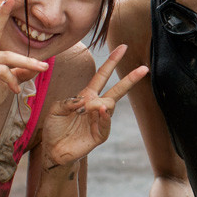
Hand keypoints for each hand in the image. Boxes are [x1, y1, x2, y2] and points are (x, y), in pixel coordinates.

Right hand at [0, 0, 48, 122]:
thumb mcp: (7, 83)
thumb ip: (19, 73)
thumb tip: (36, 67)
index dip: (0, 6)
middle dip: (3, 9)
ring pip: (8, 56)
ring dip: (28, 63)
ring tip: (43, 68)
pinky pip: (2, 71)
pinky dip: (12, 81)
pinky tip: (16, 91)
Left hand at [37, 45, 148, 165]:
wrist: (52, 149)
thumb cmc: (54, 127)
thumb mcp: (56, 109)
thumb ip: (68, 101)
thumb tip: (83, 100)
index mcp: (86, 96)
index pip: (102, 76)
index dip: (112, 62)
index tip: (123, 48)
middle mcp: (96, 106)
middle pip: (116, 90)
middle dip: (130, 79)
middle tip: (144, 69)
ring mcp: (99, 120)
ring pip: (109, 105)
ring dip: (101, 103)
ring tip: (89, 107)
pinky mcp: (99, 135)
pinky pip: (106, 124)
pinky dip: (104, 117)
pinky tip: (101, 111)